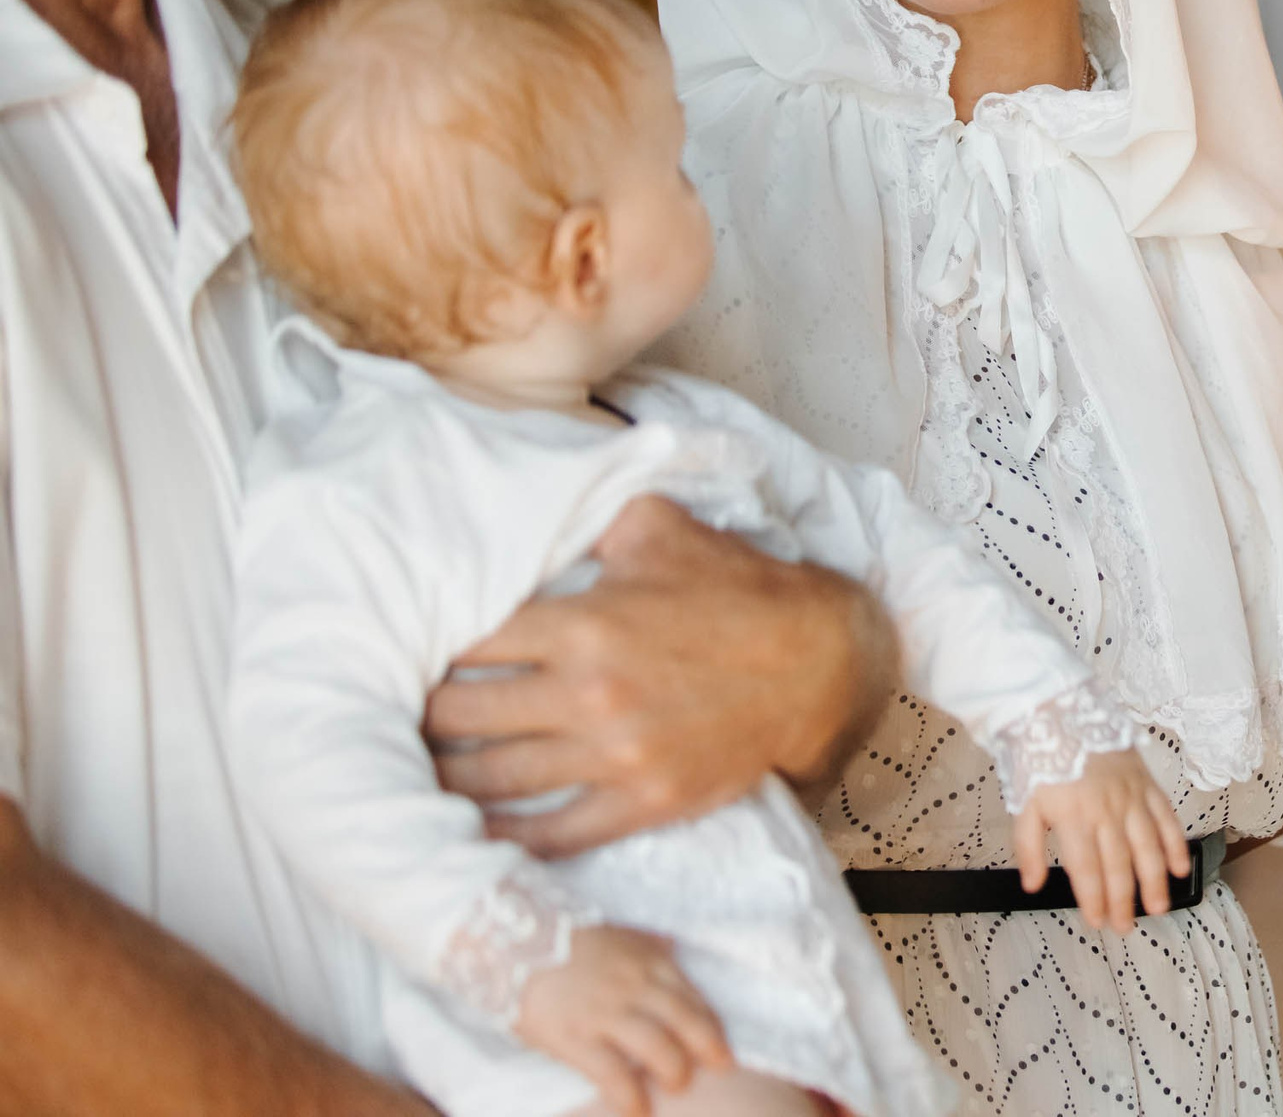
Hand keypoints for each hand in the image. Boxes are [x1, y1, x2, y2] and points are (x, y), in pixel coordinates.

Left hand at [425, 495, 898, 857]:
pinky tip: (467, 833)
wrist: (821, 664)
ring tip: (411, 770)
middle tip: (393, 714)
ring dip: (441, 778)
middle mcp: (589, 693)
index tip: (402, 649)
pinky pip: (550, 835)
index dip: (424, 646)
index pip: (467, 641)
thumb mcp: (662, 529)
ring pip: (491, 780)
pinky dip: (500, 839)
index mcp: (584, 622)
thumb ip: (588, 519)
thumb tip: (532, 509)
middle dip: (419, 714)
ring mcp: (615, 756)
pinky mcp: (642, 802)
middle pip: (460, 715)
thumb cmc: (740, 590)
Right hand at [515, 925, 731, 1116]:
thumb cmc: (567, 942)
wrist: (512, 939)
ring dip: (674, 1072)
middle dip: (706, 1051)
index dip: (713, 1029)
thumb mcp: (619, 935)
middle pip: (685, 1023)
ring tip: (676, 1086)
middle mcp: (634, 985)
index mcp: (649, 961)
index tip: (723, 1051)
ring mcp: (605, 1011)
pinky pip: (612, 1073)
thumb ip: (648, 946)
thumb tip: (673, 948)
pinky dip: (630, 1096)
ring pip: (657, 1047)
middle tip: (717, 1070)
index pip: (694, 999)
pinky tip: (637, 1111)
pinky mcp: (574, 1036)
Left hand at [1011, 750, 1190, 932]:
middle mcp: (1107, 812)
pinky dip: (1175, 844)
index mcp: (1075, 819)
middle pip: (1119, 865)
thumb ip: (1029, 847)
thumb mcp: (1025, 803)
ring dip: (1154, 880)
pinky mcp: (1147, 785)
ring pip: (1148, 847)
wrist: (1063, 712)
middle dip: (1123, 900)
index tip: (1097, 921)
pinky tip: (1180, 867)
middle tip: (1126, 926)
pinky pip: (1166, 819)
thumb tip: (1032, 884)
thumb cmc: (1042, 759)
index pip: (1087, 869)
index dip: (1093, 899)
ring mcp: (1131, 799)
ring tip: (1158, 907)